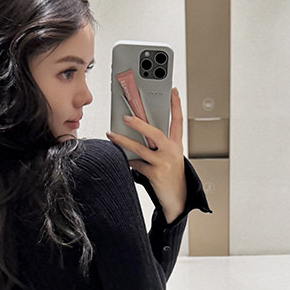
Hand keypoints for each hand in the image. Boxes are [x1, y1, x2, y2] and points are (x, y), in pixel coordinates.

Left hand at [106, 87, 186, 222]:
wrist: (178, 198)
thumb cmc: (171, 175)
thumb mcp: (170, 156)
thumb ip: (159, 144)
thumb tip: (137, 131)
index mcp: (176, 144)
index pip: (178, 121)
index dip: (176, 105)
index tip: (172, 91)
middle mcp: (172, 152)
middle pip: (155, 133)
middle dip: (139, 124)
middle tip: (126, 117)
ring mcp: (164, 163)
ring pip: (140, 148)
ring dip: (123, 141)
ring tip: (112, 135)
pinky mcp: (156, 174)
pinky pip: (137, 164)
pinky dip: (128, 160)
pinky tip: (124, 158)